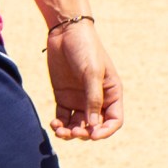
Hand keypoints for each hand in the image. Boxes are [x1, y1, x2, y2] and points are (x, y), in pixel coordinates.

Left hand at [46, 22, 123, 140]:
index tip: (93, 135)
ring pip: (77, 126)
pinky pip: (63, 118)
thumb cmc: (86, 48)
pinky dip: (59, 125)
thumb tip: (92, 126)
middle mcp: (97, 100)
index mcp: (111, 94)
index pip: (114, 121)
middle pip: (94, 127)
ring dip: (70, 133)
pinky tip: (54, 124)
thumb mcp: (92, 72)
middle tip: (72, 131)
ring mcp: (80, 100)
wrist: (66, 32)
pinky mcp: (64, 97)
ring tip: (59, 131)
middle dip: (84, 133)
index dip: (105, 131)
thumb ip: (93, 98)